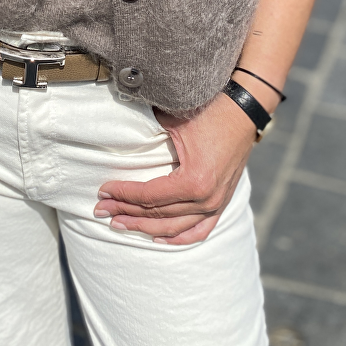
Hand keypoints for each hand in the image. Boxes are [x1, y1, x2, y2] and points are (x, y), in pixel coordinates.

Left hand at [94, 90, 259, 244]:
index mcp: (194, 181)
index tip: (102, 191)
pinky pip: (200, 229)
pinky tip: (158, 237)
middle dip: (126, 212)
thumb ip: (146, 136)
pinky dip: (178, 236)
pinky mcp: (223, 201)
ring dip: (145, 227)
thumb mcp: (173, 121)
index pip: (148, 195)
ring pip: (174, 226)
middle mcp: (206, 198)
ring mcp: (217, 203)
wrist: (244, 108)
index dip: (123, 194)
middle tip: (100, 210)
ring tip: (120, 224)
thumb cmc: (209, 110)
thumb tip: (114, 139)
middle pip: (157, 213)